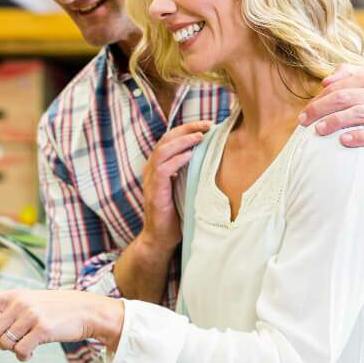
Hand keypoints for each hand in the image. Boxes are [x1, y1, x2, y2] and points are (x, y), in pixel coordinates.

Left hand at [0, 289, 123, 361]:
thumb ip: (14, 314)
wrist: (86, 310)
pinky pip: (21, 351)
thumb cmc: (58, 310)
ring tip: (28, 346)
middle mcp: (19, 303)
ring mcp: (30, 315)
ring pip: (5, 344)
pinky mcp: (42, 329)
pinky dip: (24, 357)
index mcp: (14, 296)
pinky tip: (33, 353)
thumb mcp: (34, 303)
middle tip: (14, 343)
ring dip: (14, 351)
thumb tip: (0, 339)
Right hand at [141, 121, 212, 252]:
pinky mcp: (154, 192)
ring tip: (200, 136)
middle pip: (166, 139)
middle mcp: (152, 169)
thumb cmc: (176, 213)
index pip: (170, 139)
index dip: (187, 129)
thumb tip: (212, 156)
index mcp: (159, 166)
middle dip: (187, 129)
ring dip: (182, 141)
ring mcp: (151, 180)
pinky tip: (190, 155)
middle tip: (207, 124)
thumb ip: (190, 171)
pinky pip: (162, 170)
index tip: (207, 125)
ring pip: (163, 151)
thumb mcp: (185, 187)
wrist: (162, 238)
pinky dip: (176, 160)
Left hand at [299, 64, 363, 156]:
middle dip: (319, 109)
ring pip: (357, 114)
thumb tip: (325, 80)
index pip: (339, 86)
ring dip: (335, 121)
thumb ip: (351, 74)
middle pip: (343, 98)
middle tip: (302, 121)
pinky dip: (359, 136)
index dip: (319, 99)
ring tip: (318, 130)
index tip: (305, 111)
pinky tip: (344, 141)